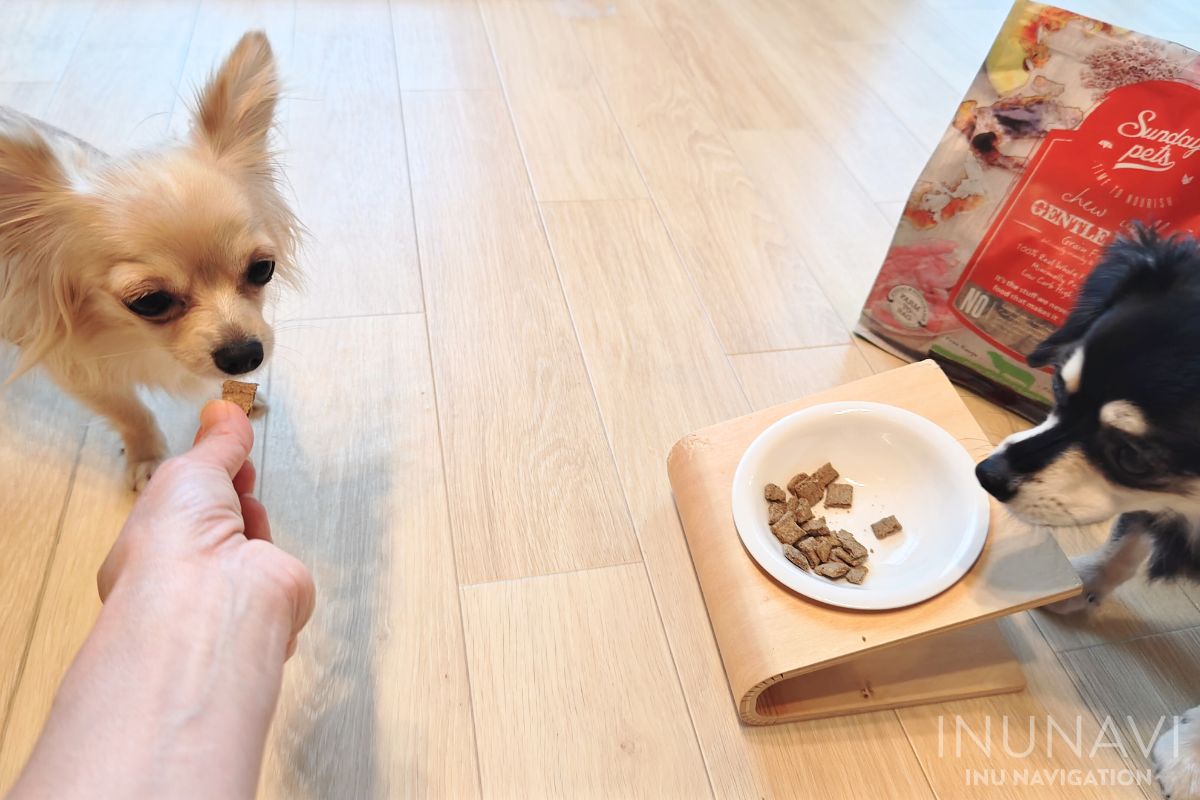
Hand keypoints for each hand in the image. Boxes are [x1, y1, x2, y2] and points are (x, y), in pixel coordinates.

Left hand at [98, 400, 313, 656]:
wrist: (215, 598)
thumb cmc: (175, 544)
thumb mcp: (191, 469)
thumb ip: (216, 442)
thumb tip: (225, 410)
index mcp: (145, 548)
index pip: (174, 509)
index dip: (198, 479)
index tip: (218, 454)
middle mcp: (181, 576)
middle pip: (211, 528)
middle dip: (226, 497)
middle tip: (237, 474)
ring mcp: (223, 593)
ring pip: (242, 550)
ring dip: (248, 522)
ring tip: (246, 503)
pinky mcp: (264, 604)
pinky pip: (271, 571)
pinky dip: (272, 552)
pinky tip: (263, 541)